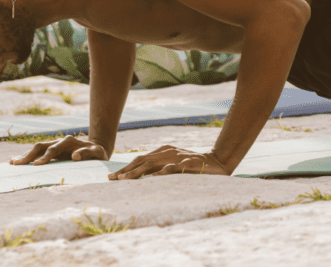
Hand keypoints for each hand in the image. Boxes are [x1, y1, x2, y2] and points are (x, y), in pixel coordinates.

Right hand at [9, 135, 107, 165]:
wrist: (97, 148)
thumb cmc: (98, 153)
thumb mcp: (97, 153)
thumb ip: (87, 153)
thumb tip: (74, 157)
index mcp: (68, 141)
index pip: (53, 149)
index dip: (45, 157)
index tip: (36, 165)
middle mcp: (59, 141)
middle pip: (40, 146)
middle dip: (28, 155)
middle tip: (17, 164)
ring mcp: (54, 145)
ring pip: (36, 148)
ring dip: (25, 155)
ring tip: (12, 162)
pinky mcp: (52, 151)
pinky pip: (37, 153)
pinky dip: (27, 157)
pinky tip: (17, 161)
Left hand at [109, 145, 228, 179]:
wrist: (218, 162)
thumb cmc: (194, 165)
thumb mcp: (174, 164)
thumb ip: (160, 167)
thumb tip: (142, 177)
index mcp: (162, 151)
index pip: (140, 159)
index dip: (125, 168)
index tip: (112, 177)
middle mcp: (167, 152)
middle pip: (141, 161)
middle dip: (125, 170)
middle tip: (112, 179)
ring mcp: (176, 157)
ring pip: (152, 164)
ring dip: (136, 172)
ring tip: (124, 179)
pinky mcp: (187, 163)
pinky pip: (171, 169)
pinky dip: (160, 174)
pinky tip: (150, 179)